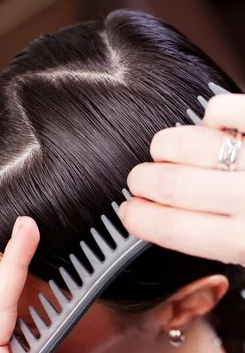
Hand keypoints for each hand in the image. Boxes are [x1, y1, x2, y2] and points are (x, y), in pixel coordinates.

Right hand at [120, 93, 244, 265]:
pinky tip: (210, 127)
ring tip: (165, 151)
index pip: (172, 230)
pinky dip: (209, 115)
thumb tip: (180, 228)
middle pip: (170, 184)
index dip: (139, 219)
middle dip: (142, 181)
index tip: (128, 212)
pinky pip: (220, 110)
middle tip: (140, 180)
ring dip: (165, 146)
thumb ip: (224, 243)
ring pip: (187, 143)